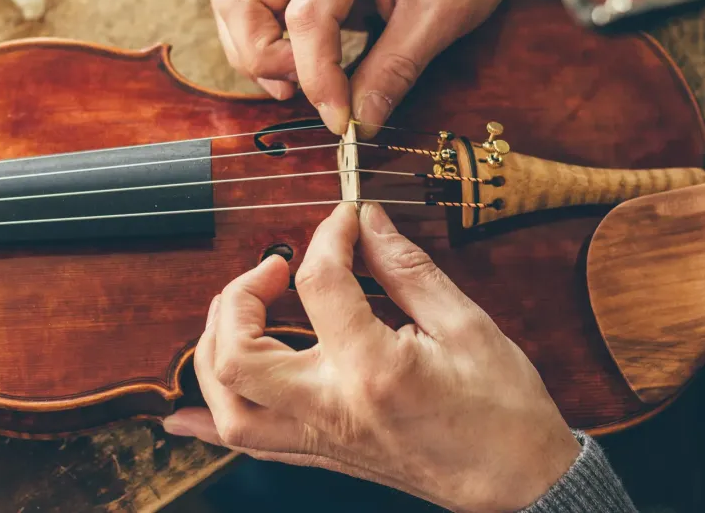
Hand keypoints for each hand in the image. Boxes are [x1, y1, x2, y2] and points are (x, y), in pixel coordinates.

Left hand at [162, 203, 580, 512]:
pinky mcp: (320, 453)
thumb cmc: (502, 409)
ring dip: (214, 351)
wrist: (517, 484)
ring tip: (237, 314)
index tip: (344, 220)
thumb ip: (406, 267)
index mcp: (373, 371)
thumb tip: (367, 222)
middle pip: (238, 356)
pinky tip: (187, 407)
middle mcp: (332, 410)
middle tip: (271, 269)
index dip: (328, 235)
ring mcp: (320, 438)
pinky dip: (210, 418)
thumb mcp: (466, 324)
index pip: (320, 283)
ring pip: (227, 408)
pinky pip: (245, 445)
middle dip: (237, 298)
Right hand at [210, 0, 526, 137]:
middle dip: (260, 56)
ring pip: (235, 9)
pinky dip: (267, 53)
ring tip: (307, 80)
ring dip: (258, 56)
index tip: (340, 121)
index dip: (316, 77)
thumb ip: (393, 71)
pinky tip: (307, 70)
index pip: (305, 16)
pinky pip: (253, 19)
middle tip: (306, 86)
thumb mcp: (440, 18)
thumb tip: (358, 124)